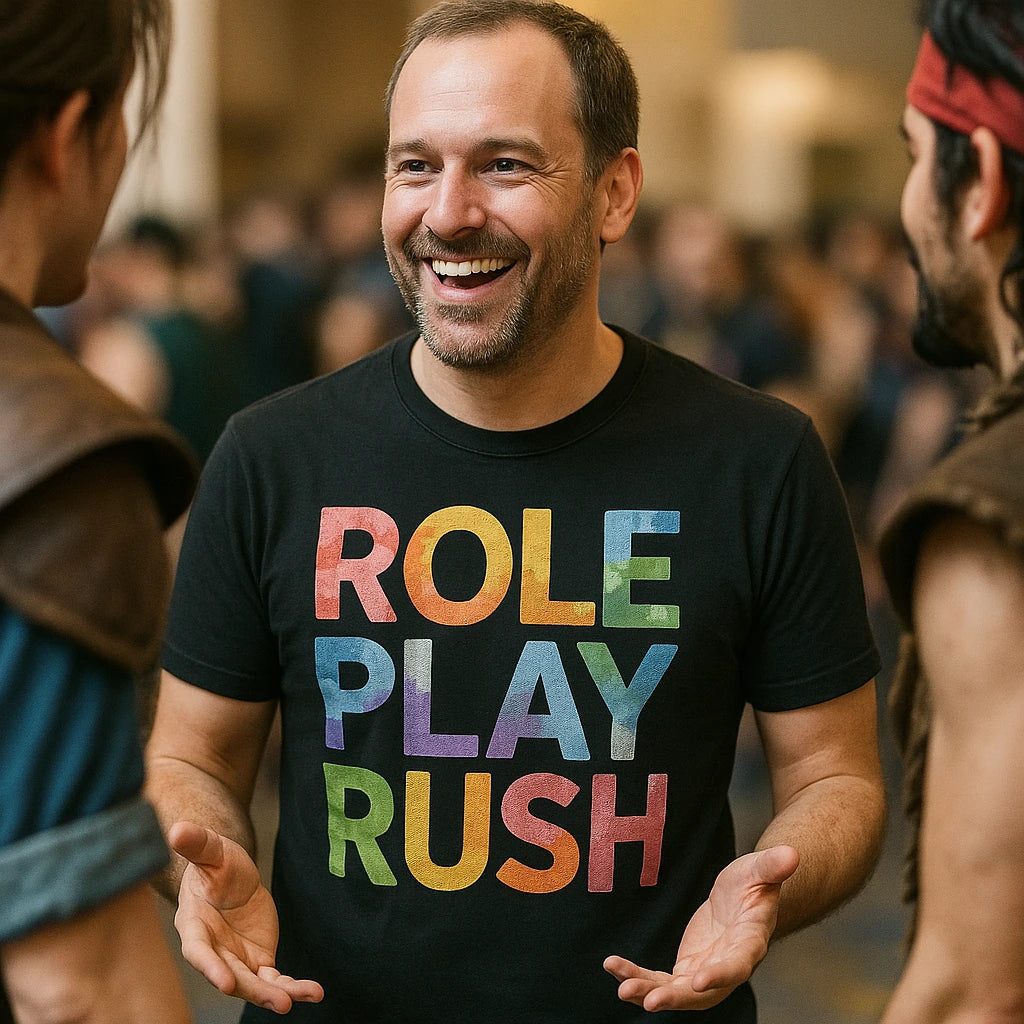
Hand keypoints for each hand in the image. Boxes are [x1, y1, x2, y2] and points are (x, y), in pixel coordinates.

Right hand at [169, 821, 323, 1013]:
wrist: (232, 875)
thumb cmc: (215, 863)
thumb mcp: (212, 850)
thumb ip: (197, 844)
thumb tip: (176, 829)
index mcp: (194, 927)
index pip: (199, 951)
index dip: (210, 968)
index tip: (225, 984)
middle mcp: (214, 951)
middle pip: (232, 976)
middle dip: (254, 990)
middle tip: (280, 1001)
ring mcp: (236, 960)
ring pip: (255, 984)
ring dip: (277, 994)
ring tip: (302, 998)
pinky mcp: (258, 961)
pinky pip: (275, 980)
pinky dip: (293, 987)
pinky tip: (314, 993)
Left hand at [604, 845, 798, 1011]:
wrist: (741, 902)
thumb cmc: (753, 884)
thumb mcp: (760, 869)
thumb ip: (772, 865)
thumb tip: (792, 853)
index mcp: (749, 944)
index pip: (737, 966)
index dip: (719, 976)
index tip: (696, 982)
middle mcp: (727, 967)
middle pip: (702, 993)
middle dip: (675, 998)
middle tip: (648, 1000)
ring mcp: (705, 972)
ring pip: (676, 992)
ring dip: (649, 991)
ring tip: (623, 988)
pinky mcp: (686, 969)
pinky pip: (659, 979)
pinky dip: (638, 976)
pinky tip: (613, 968)